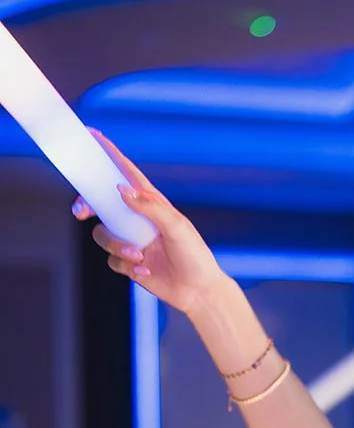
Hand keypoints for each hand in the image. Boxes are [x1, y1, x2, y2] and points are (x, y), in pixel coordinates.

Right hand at [72, 133, 225, 315]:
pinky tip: (146, 272)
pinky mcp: (130, 263)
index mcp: (152, 204)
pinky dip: (126, 266)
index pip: (127, 174)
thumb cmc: (194, 255)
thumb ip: (149, 206)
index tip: (93, 136)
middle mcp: (139, 220)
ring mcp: (133, 241)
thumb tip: (121, 189)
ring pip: (103, 235)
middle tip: (82, 210)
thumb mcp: (176, 226)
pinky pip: (112, 260)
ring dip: (116, 246)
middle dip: (88, 205)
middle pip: (102, 203)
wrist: (199, 292)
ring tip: (139, 257)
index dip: (110, 154)